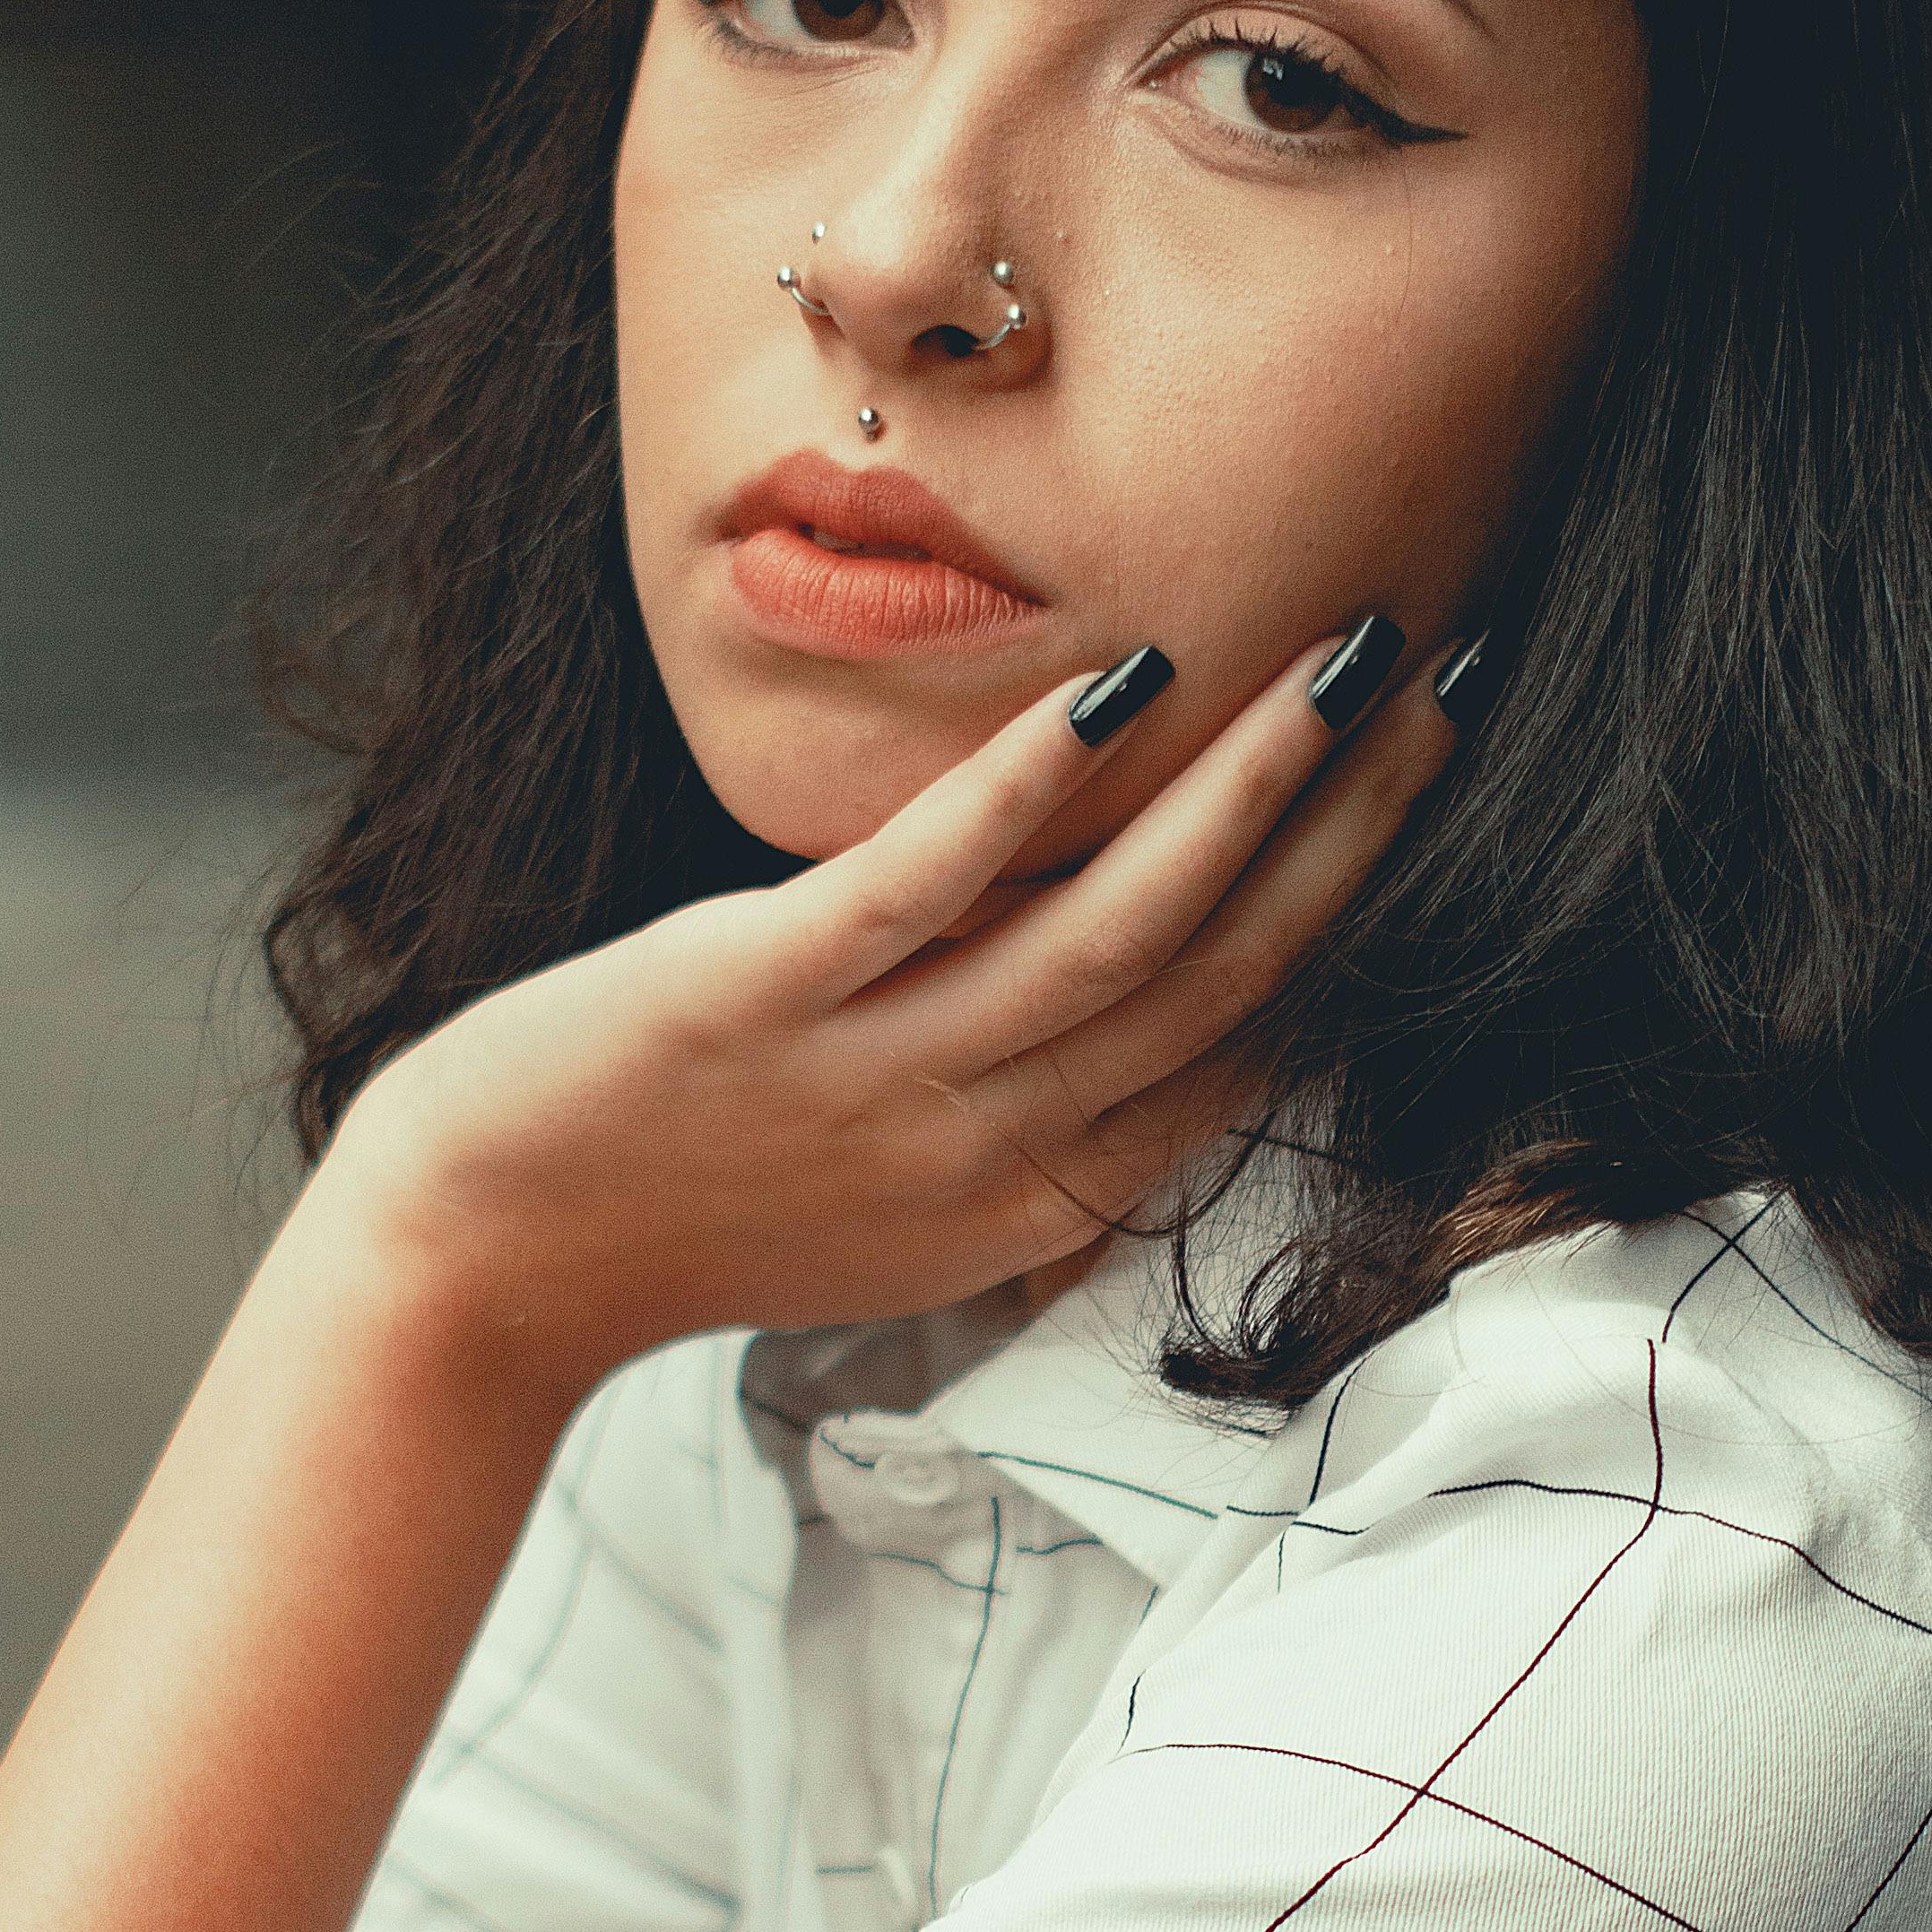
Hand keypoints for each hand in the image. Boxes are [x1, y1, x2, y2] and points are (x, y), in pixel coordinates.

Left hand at [328, 631, 1452, 1383]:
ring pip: (1113, 932)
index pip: (1245, 1047)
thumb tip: (1153, 1013)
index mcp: (1033, 1206)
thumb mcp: (897, 1208)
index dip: (1358, 906)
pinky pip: (923, 890)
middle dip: (1353, 825)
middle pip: (1220, 975)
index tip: (1429, 775)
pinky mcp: (755, 999)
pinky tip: (1122, 687)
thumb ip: (1028, 1126)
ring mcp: (876, 1078)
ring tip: (1343, 662)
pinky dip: (1029, 789)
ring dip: (1247, 790)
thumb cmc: (683, 1212)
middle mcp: (983, 1152)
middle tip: (1451, 682)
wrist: (479, 1269)